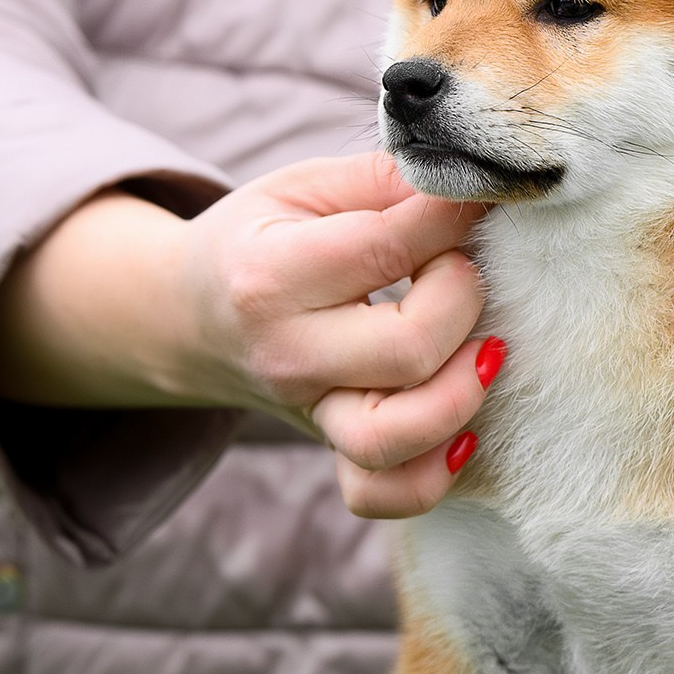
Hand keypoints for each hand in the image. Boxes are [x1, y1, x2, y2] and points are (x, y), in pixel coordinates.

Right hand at [0, 152, 499, 517]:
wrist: (190, 317)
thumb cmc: (261, 240)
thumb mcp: (303, 188)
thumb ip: (383, 180)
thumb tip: (470, 178)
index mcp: (271, 274)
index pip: (389, 247)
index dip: (454, 215)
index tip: (479, 195)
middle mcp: (288, 354)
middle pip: (408, 350)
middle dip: (463, 297)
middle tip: (462, 266)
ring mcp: (309, 412)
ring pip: (395, 440)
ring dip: (461, 392)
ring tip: (482, 347)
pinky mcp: (332, 449)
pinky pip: (384, 495)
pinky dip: (432, 475)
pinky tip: (463, 427)